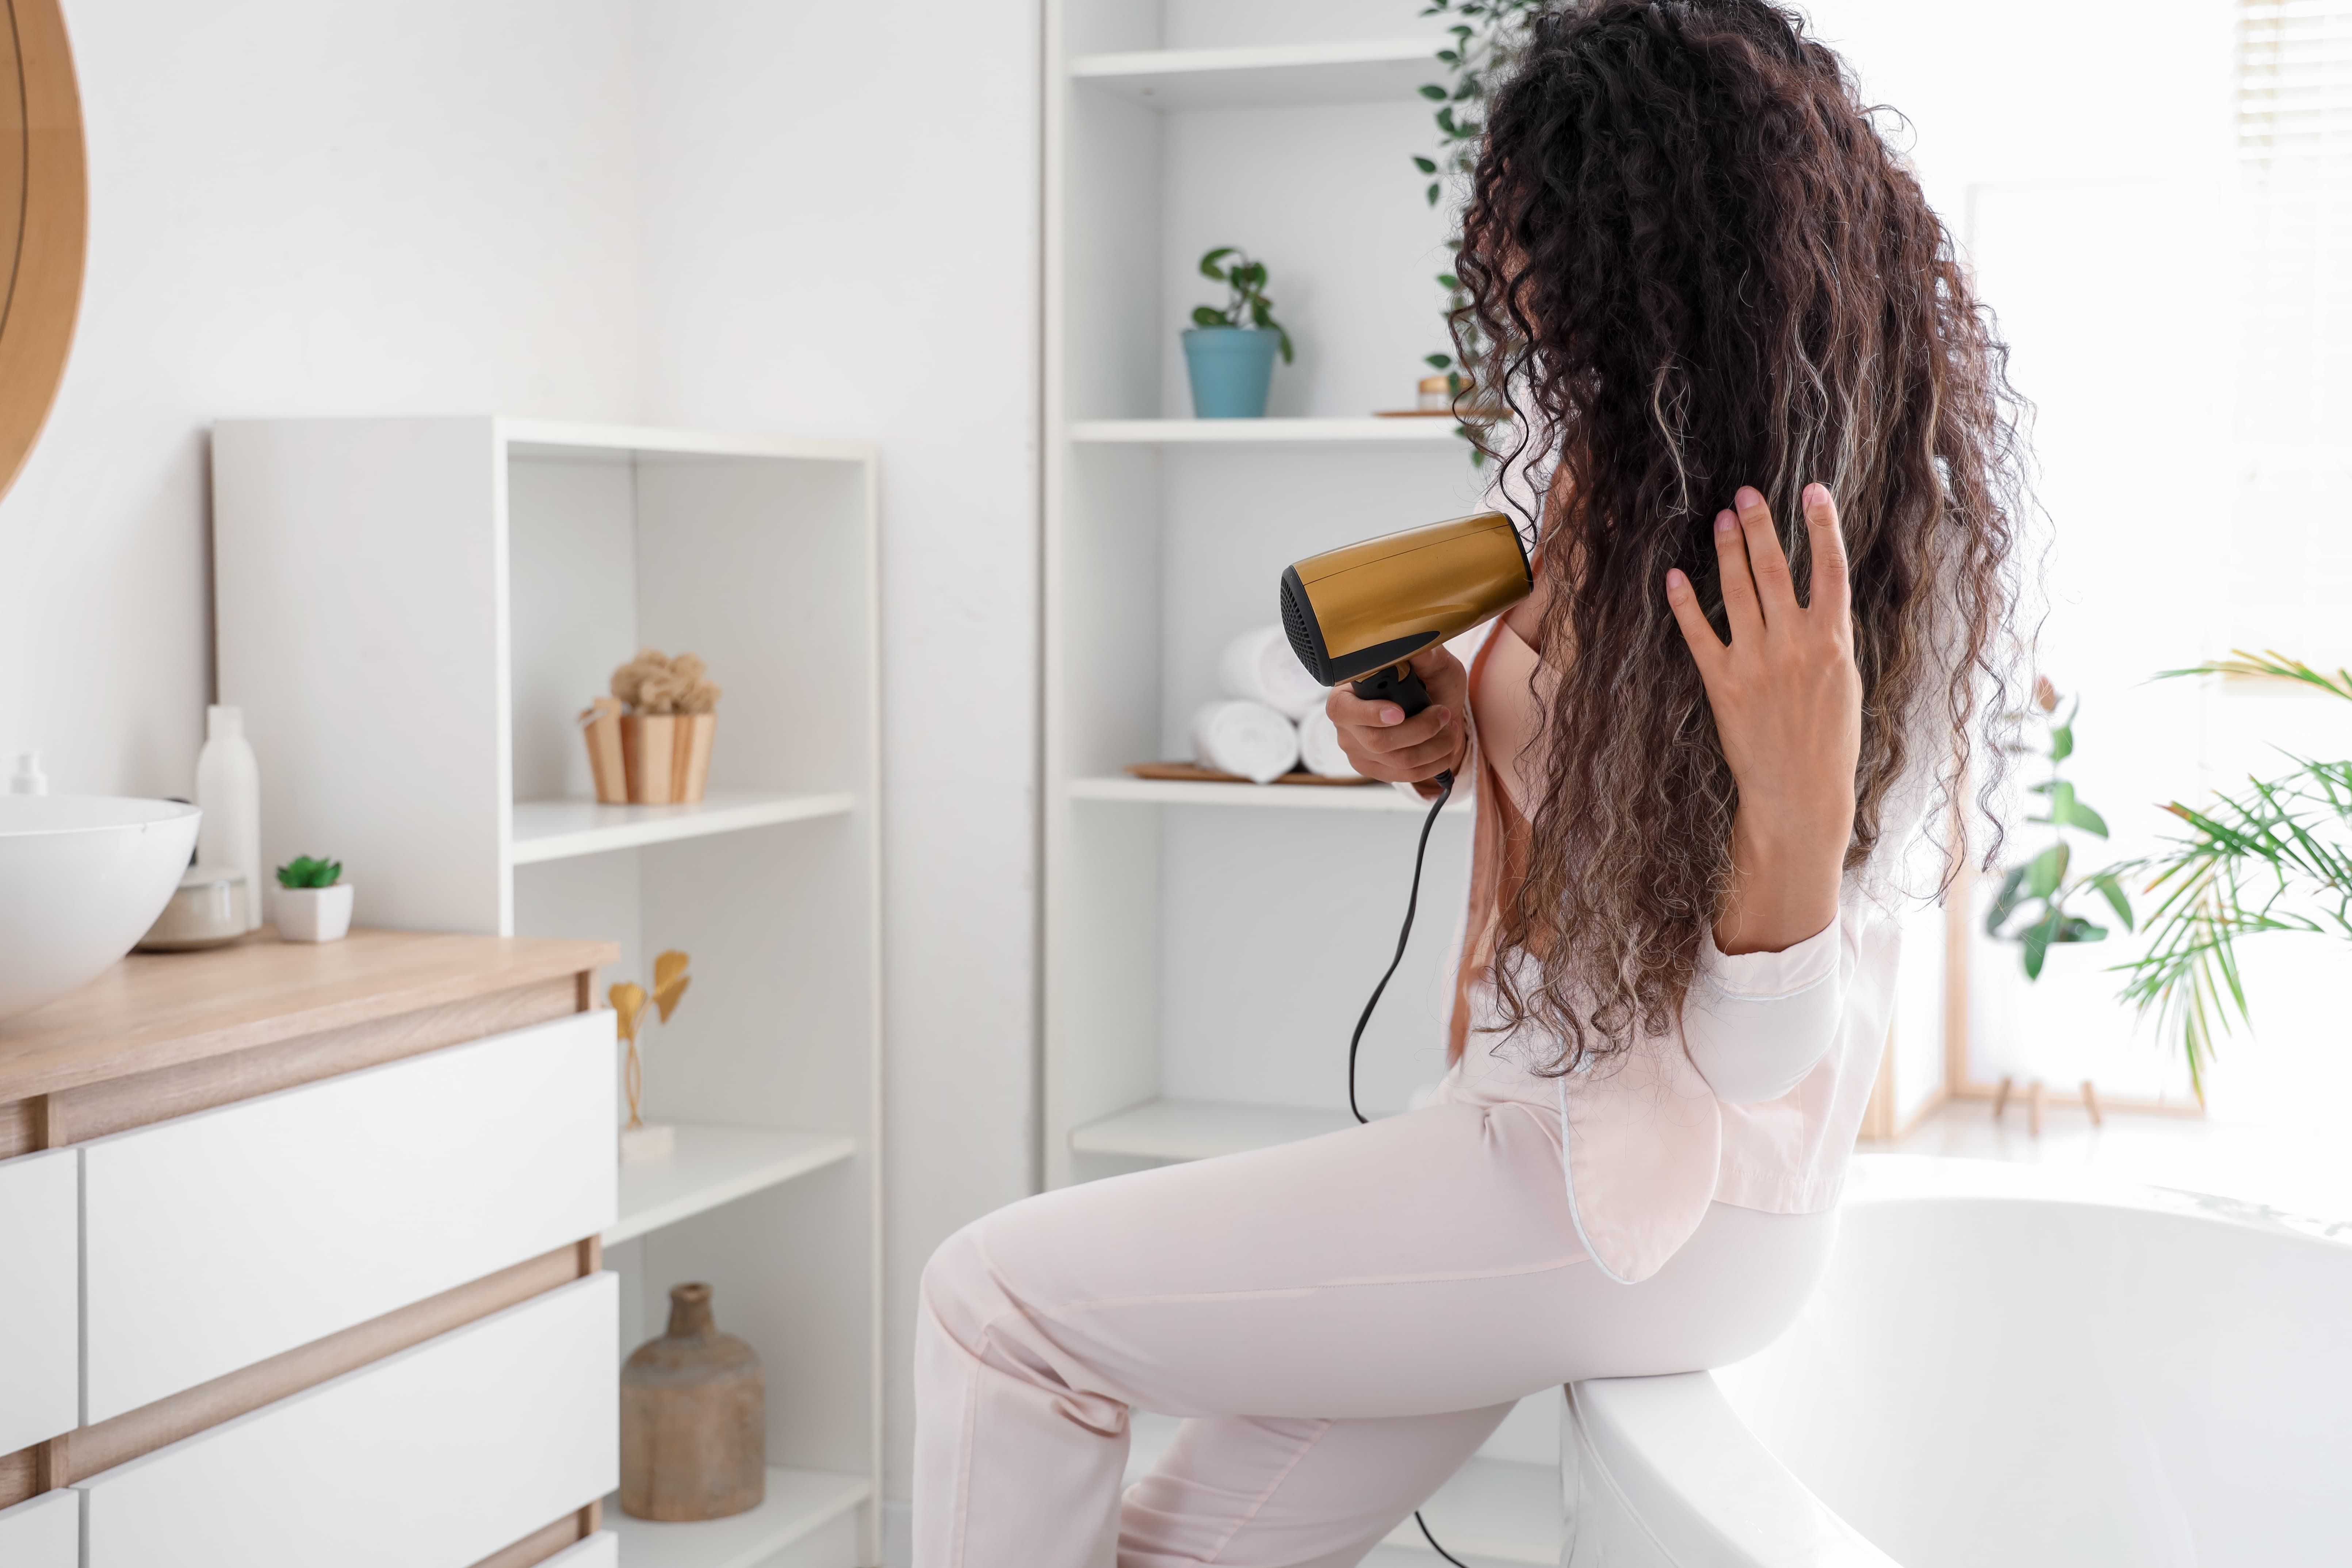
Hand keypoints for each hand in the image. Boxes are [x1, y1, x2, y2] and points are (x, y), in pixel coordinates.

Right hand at [1325, 644, 1469, 790]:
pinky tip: (1445, 747)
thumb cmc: (1430, 683)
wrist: (1437, 712)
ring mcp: (1357, 751)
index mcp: (1346, 693)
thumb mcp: (1433, 663)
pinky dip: (1433, 763)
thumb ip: (1424, 654)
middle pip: (1377, 741)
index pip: (1344, 709)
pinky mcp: (1374, 770)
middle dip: (1419, 730)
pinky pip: (1406, 775)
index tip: (1399, 713)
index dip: (1371, 714)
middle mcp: (1345, 725)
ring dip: (1434, 746)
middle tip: (1443, 714)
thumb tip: (1417, 642)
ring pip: (1397, 760)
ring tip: (1450, 729)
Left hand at [1665, 484, 1860, 953]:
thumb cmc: (1829, 740)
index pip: (1832, 570)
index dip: (1823, 526)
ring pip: (1739, 592)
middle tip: (1746, 492)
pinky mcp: (1724, 684)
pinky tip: (1675, 576)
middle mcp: (1796, 646)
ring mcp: (1757, 663)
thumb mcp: (1846, 683)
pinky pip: (1700, 634)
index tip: (1813, 490)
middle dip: (1762, 526)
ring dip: (1728, 551)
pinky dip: (1686, 603)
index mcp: (1833, 642)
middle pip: (1777, 570)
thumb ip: (1831, 638)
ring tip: (1720, 520)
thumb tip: (1824, 597)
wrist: (1801, 793)